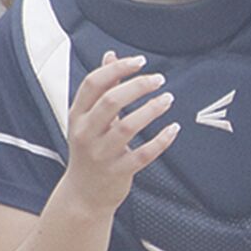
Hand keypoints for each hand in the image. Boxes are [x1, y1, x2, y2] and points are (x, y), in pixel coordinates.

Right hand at [60, 51, 178, 213]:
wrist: (84, 194)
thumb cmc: (88, 150)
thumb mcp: (87, 119)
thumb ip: (101, 88)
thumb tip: (111, 56)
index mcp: (77, 115)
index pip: (94, 84)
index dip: (117, 69)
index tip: (140, 62)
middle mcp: (86, 133)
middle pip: (111, 101)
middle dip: (138, 86)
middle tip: (159, 79)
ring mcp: (101, 154)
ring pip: (128, 126)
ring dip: (151, 110)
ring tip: (167, 99)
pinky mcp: (118, 172)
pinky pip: (143, 154)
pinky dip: (160, 140)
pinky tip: (173, 129)